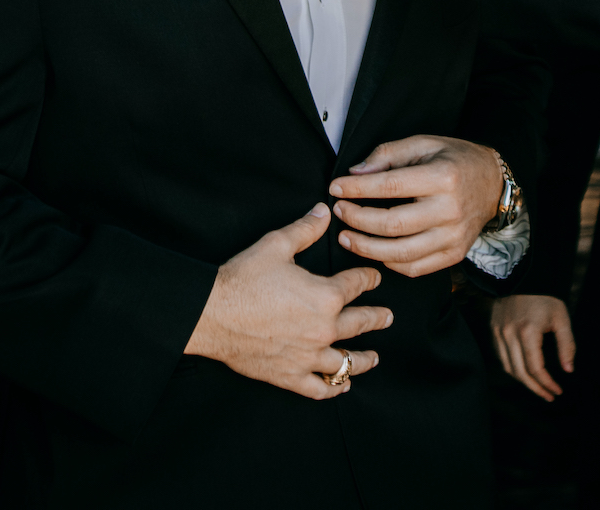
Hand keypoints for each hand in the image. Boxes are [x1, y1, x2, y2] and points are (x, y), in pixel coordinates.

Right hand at [184, 204, 391, 399]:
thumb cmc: (243, 279)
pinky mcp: (290, 375)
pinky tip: (341, 385)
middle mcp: (323, 329)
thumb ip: (305, 229)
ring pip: (347, 361)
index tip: (375, 278)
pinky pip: (320, 388)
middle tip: (387, 317)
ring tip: (374, 357)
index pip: (357, 284)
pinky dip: (334, 387)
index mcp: (325, 296)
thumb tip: (324, 212)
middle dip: (377, 318)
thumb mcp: (276, 245)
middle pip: (361, 324)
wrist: (212, 314)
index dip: (369, 278)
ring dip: (364, 359)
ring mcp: (308, 356)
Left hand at [329, 136, 502, 276]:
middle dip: (357, 220)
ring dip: (366, 248)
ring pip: (401, 253)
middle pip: (392, 225)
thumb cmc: (455, 160)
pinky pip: (415, 268)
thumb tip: (355, 173)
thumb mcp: (424, 143)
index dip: (357, 189)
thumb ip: (388, 154)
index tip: (336, 188)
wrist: (493, 184)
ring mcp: (454, 237)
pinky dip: (389, 263)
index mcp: (443, 177)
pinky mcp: (454, 254)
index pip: (389, 186)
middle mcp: (450, 210)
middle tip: (338, 212)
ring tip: (346, 237)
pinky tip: (374, 251)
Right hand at [491, 294, 575, 400]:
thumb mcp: (561, 318)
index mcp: (528, 332)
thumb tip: (568, 370)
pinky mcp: (493, 331)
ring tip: (539, 388)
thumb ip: (566, 345)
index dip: (547, 384)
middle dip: (536, 388)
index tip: (558, 391)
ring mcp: (498, 333)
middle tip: (549, 395)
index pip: (535, 368)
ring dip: (524, 382)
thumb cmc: (544, 297)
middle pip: (520, 373)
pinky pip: (502, 358)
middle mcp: (509, 334)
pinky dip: (513, 369)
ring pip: (508, 368)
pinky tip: (525, 373)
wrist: (520, 276)